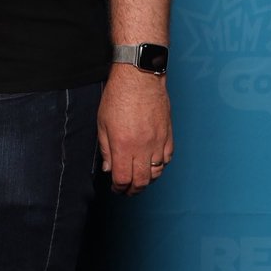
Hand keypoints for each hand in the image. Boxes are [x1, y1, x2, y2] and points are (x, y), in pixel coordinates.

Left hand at [97, 64, 172, 194]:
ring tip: (138, 180)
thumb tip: (108, 168)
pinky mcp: (168, 136)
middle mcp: (142, 148)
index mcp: (123, 145)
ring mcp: (158, 143)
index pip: (122, 178)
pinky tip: (152, 165)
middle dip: (133, 190)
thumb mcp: (102, 122)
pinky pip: (167, 159)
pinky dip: (160, 166)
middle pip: (141, 180)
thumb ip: (105, 148)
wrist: (139, 79)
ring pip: (156, 172)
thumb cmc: (118, 97)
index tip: (115, 188)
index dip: (118, 187)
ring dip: (147, 180)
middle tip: (127, 190)